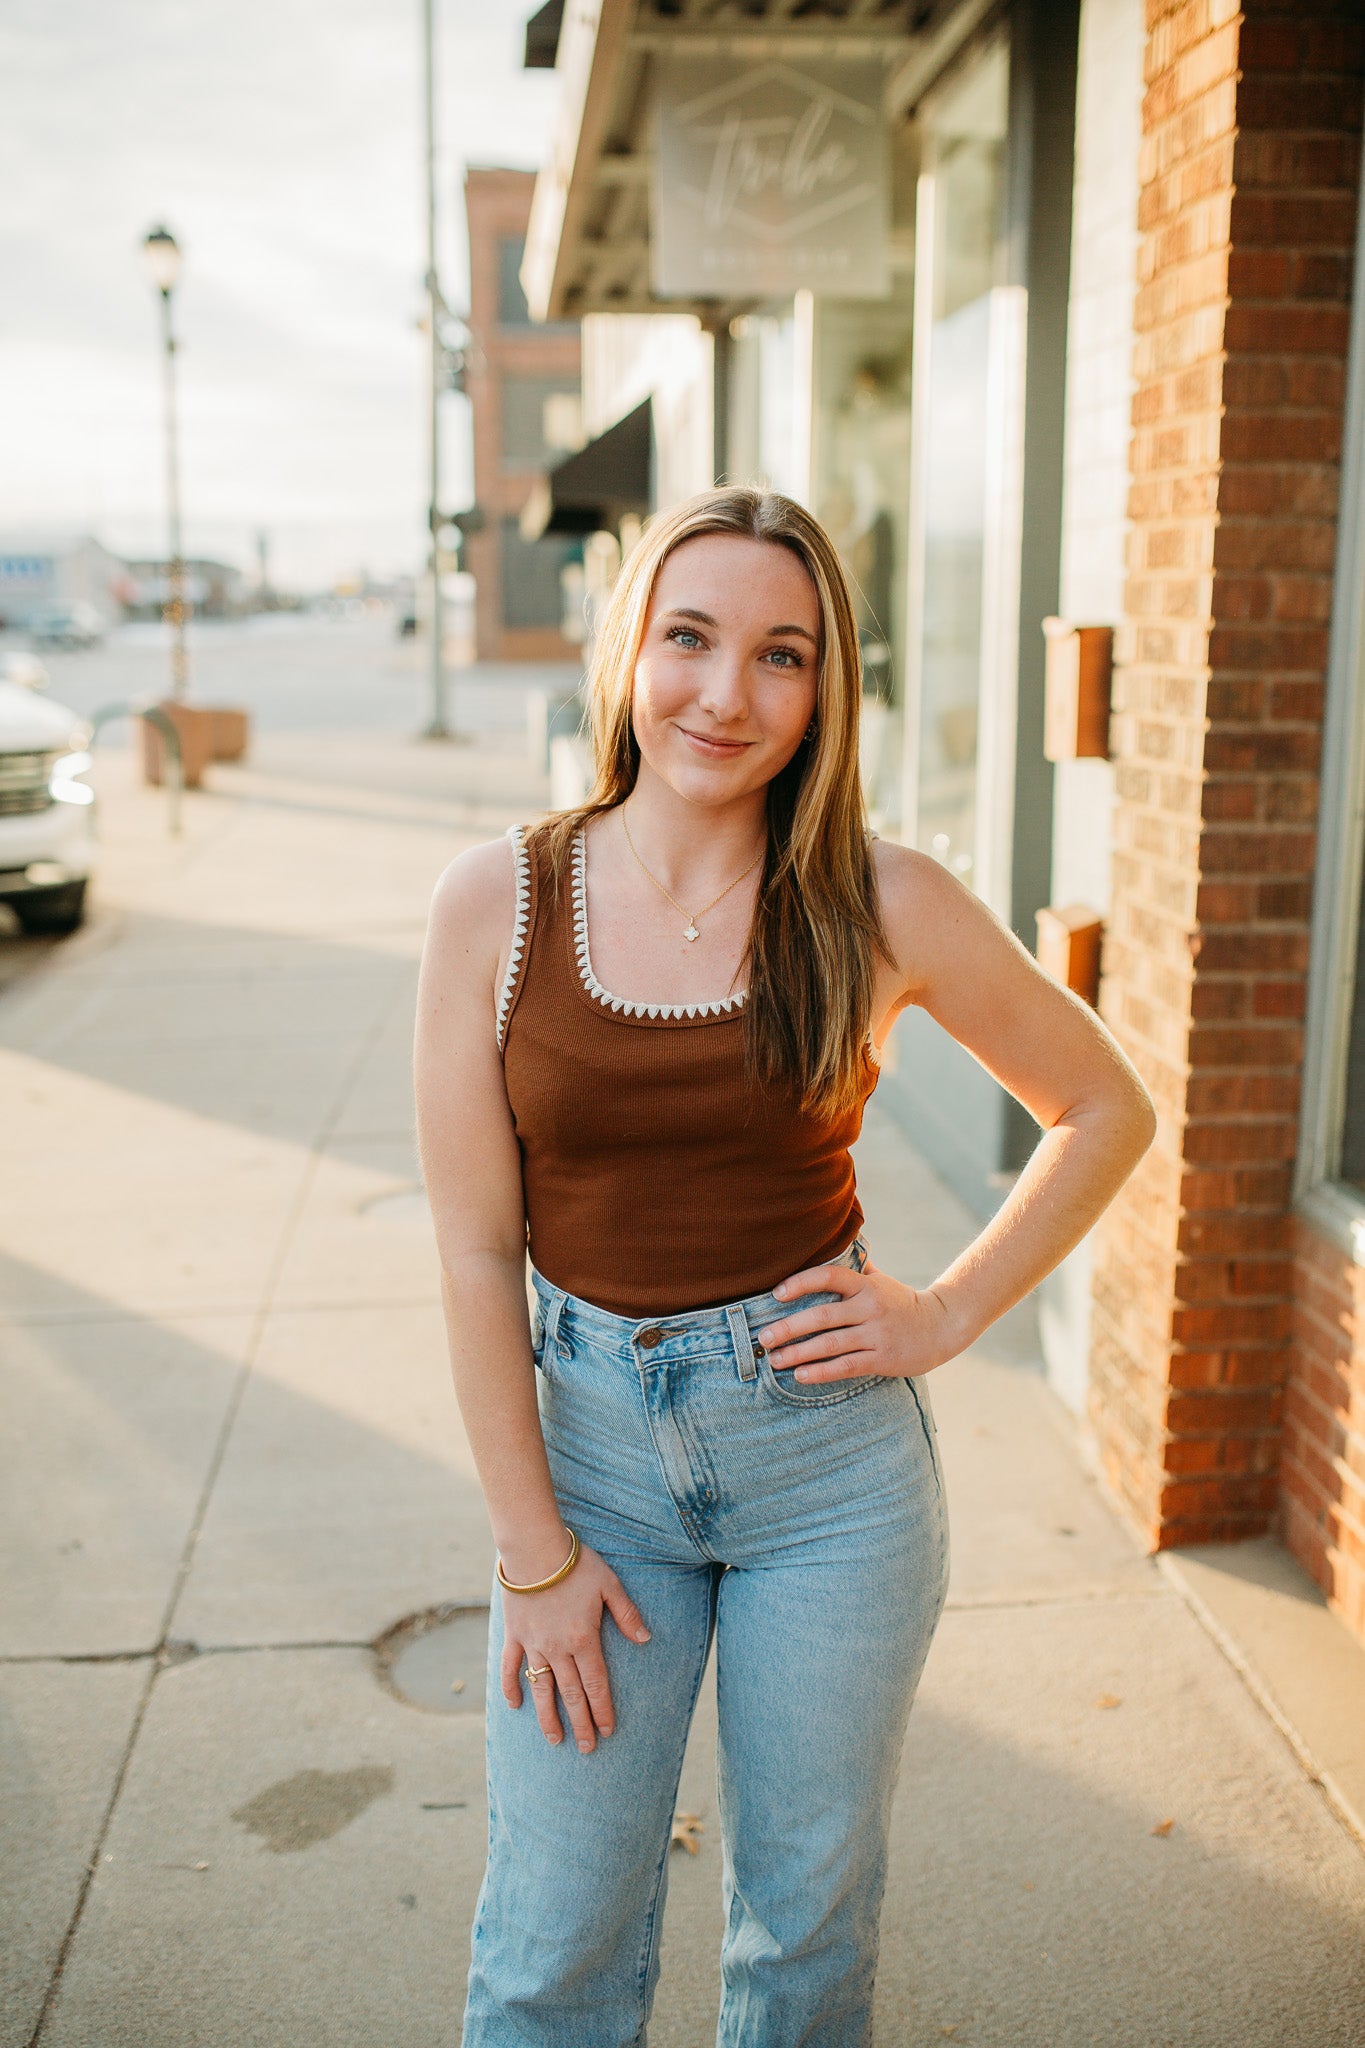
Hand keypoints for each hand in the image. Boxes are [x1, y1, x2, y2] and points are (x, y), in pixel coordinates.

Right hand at [500, 1540, 649, 1753]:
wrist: (534, 1549)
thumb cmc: (575, 1564)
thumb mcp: (610, 1584)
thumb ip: (627, 1615)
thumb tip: (645, 1640)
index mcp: (584, 1639)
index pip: (596, 1684)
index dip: (602, 1709)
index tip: (607, 1731)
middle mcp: (558, 1649)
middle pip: (571, 1694)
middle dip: (581, 1723)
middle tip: (587, 1748)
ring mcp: (533, 1644)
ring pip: (542, 1688)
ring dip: (548, 1716)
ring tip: (555, 1740)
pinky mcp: (514, 1635)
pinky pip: (510, 1667)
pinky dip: (511, 1687)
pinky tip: (514, 1705)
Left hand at [755, 1257, 959, 1384]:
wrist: (941, 1326)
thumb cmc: (900, 1301)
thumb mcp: (879, 1279)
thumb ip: (854, 1265)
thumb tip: (828, 1241)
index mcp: (865, 1285)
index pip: (830, 1276)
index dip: (801, 1283)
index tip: (776, 1294)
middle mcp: (870, 1308)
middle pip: (823, 1317)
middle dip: (789, 1328)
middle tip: (764, 1336)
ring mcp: (876, 1335)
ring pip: (830, 1345)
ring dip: (798, 1353)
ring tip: (774, 1360)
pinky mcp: (882, 1359)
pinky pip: (846, 1366)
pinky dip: (821, 1372)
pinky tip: (800, 1375)